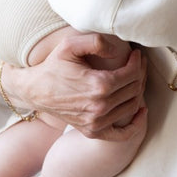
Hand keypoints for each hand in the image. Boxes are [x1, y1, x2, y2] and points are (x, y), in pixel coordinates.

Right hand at [0, 27, 146, 139]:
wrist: (34, 90)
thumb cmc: (53, 65)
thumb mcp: (70, 45)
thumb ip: (96, 42)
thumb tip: (118, 51)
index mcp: (98, 85)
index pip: (131, 74)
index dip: (137, 62)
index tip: (136, 54)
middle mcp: (99, 106)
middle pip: (134, 89)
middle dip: (140, 73)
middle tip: (138, 63)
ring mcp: (96, 122)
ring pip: (131, 107)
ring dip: (139, 91)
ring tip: (136, 78)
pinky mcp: (92, 131)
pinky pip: (121, 134)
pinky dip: (136, 125)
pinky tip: (142, 112)